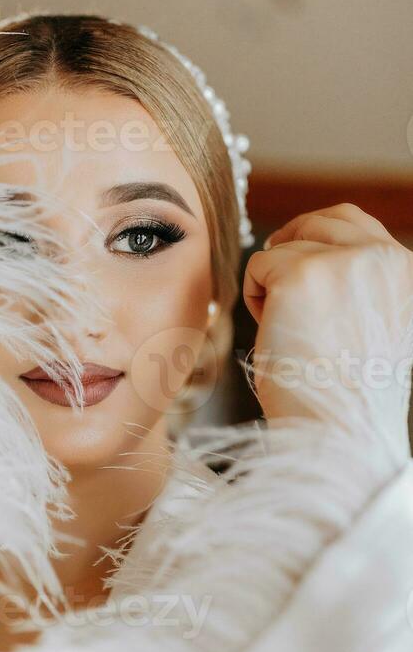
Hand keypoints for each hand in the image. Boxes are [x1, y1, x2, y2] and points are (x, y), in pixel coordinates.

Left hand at [243, 203, 412, 421]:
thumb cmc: (348, 392)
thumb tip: (316, 248)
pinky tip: (270, 329)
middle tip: (272, 283)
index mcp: (406, 271)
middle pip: (318, 221)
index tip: (293, 260)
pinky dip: (254, 294)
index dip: (315, 236)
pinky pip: (258, 264)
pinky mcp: (300, 276)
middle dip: (288, 246)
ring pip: (285, 246)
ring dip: (272, 282)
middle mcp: (383, 258)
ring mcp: (343, 263)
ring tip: (284, 328)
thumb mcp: (377, 324)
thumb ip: (362, 282)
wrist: (336, 430)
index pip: (354, 222)